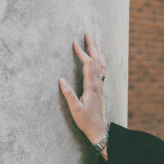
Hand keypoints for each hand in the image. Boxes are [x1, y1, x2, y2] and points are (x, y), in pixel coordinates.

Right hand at [59, 33, 108, 151]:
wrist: (99, 129)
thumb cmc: (86, 121)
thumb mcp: (75, 109)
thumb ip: (68, 95)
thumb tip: (61, 79)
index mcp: (91, 86)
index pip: (88, 65)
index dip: (81, 53)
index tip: (74, 43)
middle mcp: (98, 84)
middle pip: (97, 60)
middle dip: (92, 46)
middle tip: (87, 34)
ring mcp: (101, 85)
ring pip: (101, 64)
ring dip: (97, 51)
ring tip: (93, 41)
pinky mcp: (101, 89)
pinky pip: (102, 70)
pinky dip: (100, 60)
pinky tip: (98, 58)